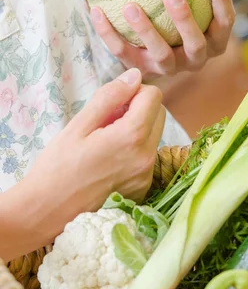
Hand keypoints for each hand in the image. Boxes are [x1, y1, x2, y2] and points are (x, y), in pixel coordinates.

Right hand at [26, 69, 164, 241]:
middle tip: (108, 119)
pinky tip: (109, 160)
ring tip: (106, 141)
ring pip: (154, 136)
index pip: (154, 97)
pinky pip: (148, 157)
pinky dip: (135, 151)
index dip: (134, 92)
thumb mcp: (79, 124)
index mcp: (132, 137)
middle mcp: (146, 157)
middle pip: (159, 115)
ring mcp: (146, 175)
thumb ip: (110, 97)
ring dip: (137, 129)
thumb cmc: (57, 166)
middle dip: (138, 109)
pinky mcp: (143, 188)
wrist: (46, 212)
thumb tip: (134, 76)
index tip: (114, 102)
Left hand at [90, 0, 244, 80]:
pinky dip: (109, 33)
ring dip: (147, 31)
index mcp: (216, 40)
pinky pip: (124, 53)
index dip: (222, 0)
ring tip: (131, 6)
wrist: (158, 57)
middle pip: (195, 43)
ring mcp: (169, 68)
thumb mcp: (207, 3)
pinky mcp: (142, 70)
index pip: (225, 22)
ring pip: (161, 54)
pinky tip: (96, 9)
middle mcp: (195, 59)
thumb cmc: (189, 20)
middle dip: (184, 19)